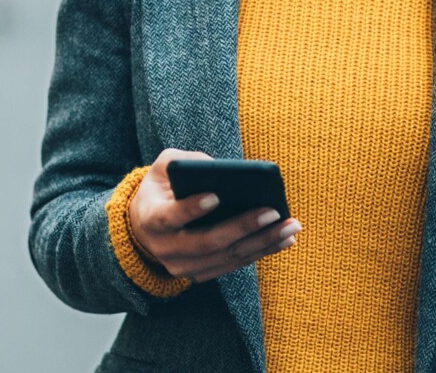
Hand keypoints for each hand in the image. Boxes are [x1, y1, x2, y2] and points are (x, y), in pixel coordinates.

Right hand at [128, 148, 300, 281]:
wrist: (146, 226)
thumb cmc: (162, 188)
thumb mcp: (164, 167)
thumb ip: (185, 161)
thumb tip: (221, 169)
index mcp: (151, 218)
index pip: (170, 216)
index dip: (191, 209)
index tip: (216, 196)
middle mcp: (165, 248)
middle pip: (207, 242)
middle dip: (242, 227)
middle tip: (272, 211)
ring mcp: (183, 266)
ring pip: (227, 257)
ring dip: (262, 243)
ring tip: (290, 226)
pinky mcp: (201, 274)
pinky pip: (235, 264)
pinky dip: (262, 252)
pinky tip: (285, 239)